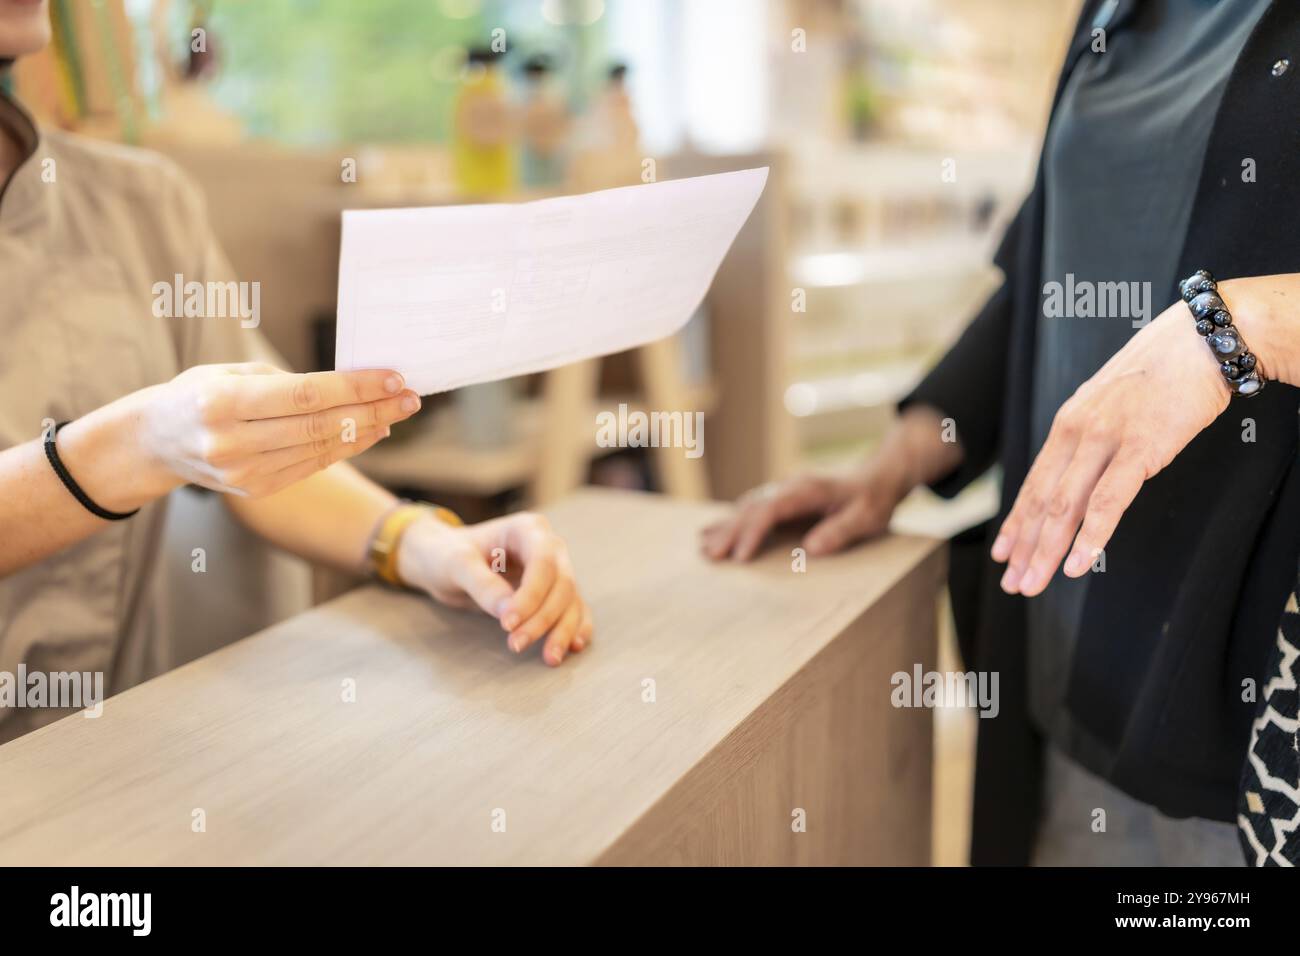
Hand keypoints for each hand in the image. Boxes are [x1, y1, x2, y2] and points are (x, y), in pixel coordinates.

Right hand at [76, 363, 420, 507]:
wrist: (156, 442)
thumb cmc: (199, 394)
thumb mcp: (230, 373)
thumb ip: (286, 381)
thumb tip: (351, 386)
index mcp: (222, 403)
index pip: (305, 396)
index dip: (355, 388)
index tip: (393, 378)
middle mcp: (232, 442)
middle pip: (321, 425)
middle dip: (374, 410)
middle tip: (411, 396)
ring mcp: (244, 472)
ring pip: (322, 449)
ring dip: (368, 430)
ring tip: (399, 411)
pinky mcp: (256, 490)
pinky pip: (313, 465)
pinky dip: (347, 448)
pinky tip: (372, 432)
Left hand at [397, 512, 592, 665]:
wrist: (442, 560)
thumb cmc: (447, 555)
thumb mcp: (456, 564)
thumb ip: (482, 585)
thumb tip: (510, 615)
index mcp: (528, 529)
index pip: (543, 563)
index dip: (531, 596)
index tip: (507, 624)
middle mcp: (549, 547)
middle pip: (562, 584)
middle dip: (544, 618)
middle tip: (516, 645)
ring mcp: (554, 570)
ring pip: (571, 601)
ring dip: (562, 630)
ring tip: (549, 659)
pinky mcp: (552, 592)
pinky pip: (573, 610)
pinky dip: (574, 628)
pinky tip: (572, 647)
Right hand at [700, 470, 902, 560]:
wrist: (879, 477)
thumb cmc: (873, 499)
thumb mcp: (867, 517)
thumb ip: (840, 531)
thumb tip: (811, 548)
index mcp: (808, 490)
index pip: (771, 510)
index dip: (753, 532)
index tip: (741, 557)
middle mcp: (791, 487)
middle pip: (752, 508)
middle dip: (730, 532)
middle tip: (711, 556)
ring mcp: (785, 491)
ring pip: (748, 507)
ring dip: (726, 527)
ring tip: (704, 547)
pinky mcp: (784, 499)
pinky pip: (753, 509)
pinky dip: (733, 521)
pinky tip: (715, 531)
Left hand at [992, 300, 1232, 595]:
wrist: (1198, 340)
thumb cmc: (1160, 373)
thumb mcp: (1109, 403)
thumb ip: (1091, 438)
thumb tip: (1081, 471)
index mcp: (1067, 424)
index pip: (1034, 483)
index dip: (1016, 522)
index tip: (1004, 553)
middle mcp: (1076, 432)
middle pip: (1042, 501)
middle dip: (1024, 547)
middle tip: (1013, 583)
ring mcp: (1105, 439)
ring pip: (1065, 506)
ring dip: (1047, 550)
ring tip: (1034, 583)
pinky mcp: (1139, 447)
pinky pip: (1109, 501)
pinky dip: (1091, 536)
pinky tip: (1079, 563)